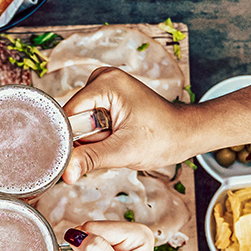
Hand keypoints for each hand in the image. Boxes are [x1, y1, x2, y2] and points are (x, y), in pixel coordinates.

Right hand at [62, 68, 192, 182]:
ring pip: (81, 122)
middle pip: (74, 118)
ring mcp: (106, 86)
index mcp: (106, 83)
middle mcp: (103, 78)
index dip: (70, 139)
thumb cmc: (163, 137)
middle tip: (113, 143)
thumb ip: (90, 159)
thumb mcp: (123, 151)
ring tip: (118, 139)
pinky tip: (117, 136)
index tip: (79, 157)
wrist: (184, 134)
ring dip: (94, 139)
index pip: (68, 114)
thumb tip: (66, 172)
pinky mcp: (109, 96)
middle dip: (87, 139)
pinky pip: (90, 120)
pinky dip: (99, 134)